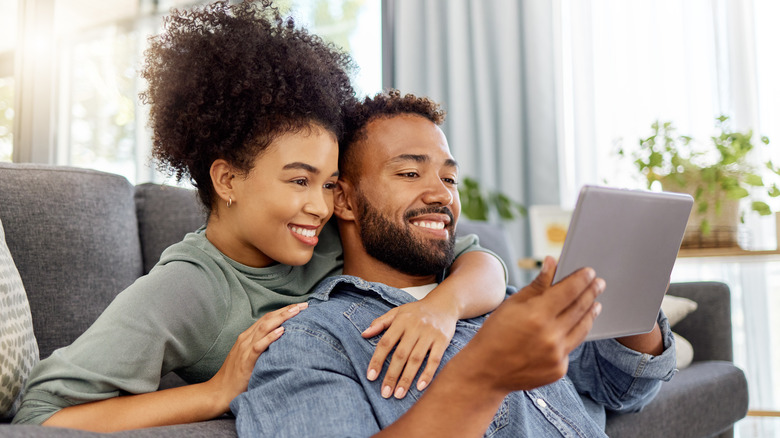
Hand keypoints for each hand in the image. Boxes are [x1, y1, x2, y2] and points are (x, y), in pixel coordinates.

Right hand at [205, 302, 307, 411]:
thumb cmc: (236, 376)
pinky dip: (270, 337)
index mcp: (247, 337)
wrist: (219, 392)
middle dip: (287, 310)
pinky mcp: (246, 361)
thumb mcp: (249, 357)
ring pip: (264, 328)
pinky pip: (259, 346)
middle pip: (268, 319)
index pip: (268, 318)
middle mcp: (246, 339)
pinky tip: (281, 331)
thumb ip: (261, 347)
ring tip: (296, 312)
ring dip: (282, 318)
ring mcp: (245, 349)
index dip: (284, 310)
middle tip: (304, 305)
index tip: (300, 306)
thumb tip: (281, 342)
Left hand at [362, 299, 456, 398]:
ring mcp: (429, 334)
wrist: (444, 304)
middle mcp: (415, 327)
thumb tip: (364, 334)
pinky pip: (434, 359)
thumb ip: (380, 322)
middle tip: (385, 393)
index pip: (386, 343)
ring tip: (398, 394)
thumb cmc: (417, 311)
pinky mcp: (442, 340)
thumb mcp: (398, 312)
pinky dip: (427, 374)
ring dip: (407, 378)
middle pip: (400, 355)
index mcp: (401, 321)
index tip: (371, 377)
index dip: (377, 360)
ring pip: (416, 359)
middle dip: (392, 375)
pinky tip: (420, 387)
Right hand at [460, 256, 603, 393]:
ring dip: (590, 313)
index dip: (581, 279)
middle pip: (580, 308)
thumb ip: (537, 285)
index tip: (590, 272)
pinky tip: (574, 326)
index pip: (569, 291)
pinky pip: (571, 347)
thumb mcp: (512, 304)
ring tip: (595, 303)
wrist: (486, 371)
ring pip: (582, 329)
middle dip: (591, 292)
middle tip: (599, 283)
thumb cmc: (495, 333)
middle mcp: (551, 335)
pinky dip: (573, 335)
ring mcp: (557, 355)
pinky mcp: (559, 369)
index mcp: (537, 315)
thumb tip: (552, 262)